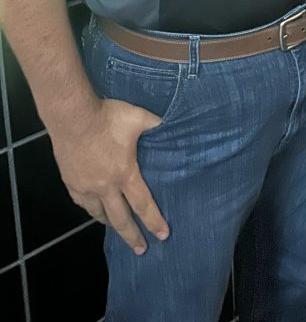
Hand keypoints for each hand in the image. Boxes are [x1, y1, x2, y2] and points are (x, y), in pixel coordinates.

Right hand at [50, 99, 168, 253]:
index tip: (162, 235)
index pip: (142, 205)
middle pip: (120, 219)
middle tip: (141, 250)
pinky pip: (82, 202)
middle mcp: (105, 187)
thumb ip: (156, 124)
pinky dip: (90, 208)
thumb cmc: (107, 117)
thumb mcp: (139, 118)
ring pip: (98, 214)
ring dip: (110, 222)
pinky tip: (93, 208)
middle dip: (132, 236)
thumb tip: (172, 123)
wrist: (72, 117)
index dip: (154, 221)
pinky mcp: (71, 182)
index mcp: (125, 174)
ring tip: (116, 227)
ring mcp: (86, 187)